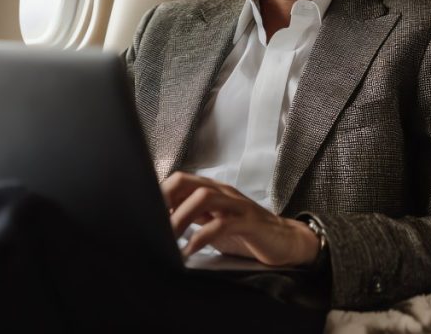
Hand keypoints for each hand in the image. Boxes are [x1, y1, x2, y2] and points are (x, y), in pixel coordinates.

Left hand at [161, 171, 319, 266]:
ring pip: (203, 198)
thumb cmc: (246, 234)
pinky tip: (189, 249)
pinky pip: (222, 224)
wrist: (285, 241)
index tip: (144, 213)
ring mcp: (237, 205)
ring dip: (181, 217)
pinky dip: (201, 237)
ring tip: (167, 236)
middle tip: (151, 222)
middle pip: (187, 183)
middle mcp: (223, 193)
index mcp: (212, 191)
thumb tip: (162, 223)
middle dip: (166, 200)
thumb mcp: (214, 223)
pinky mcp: (249, 222)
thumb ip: (193, 218)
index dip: (160, 194)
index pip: (179, 181)